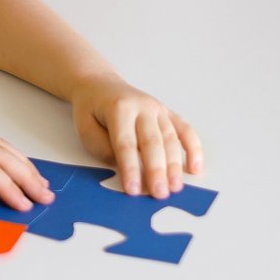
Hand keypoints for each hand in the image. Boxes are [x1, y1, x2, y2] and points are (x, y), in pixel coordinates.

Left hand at [70, 75, 203, 197]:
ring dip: (174, 165)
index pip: (125, 143)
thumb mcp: (84, 126)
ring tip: (175, 187)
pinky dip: (193, 149)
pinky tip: (195, 167)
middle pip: (152, 142)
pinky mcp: (168, 113)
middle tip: (160, 194)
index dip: (130, 168)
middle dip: (156, 170)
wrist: (101, 85)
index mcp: (119, 109)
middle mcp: (142, 107)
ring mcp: (158, 109)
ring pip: (170, 139)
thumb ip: (101, 147)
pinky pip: (185, 130)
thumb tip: (123, 166)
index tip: (134, 190)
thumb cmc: (92, 109)